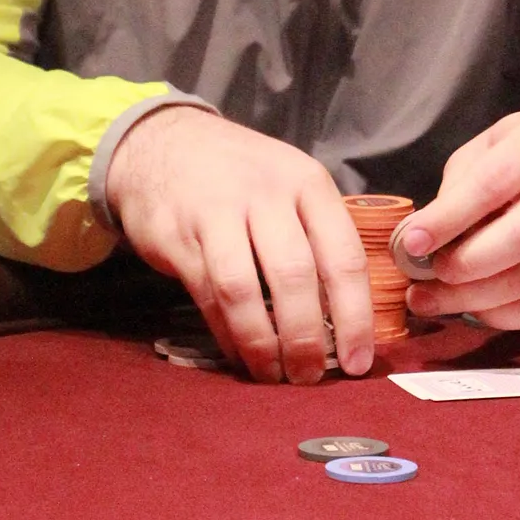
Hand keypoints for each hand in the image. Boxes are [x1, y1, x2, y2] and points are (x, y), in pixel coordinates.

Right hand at [105, 107, 374, 382]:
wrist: (162, 142)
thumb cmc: (241, 176)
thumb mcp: (289, 184)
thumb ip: (318, 237)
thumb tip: (348, 319)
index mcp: (308, 184)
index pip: (344, 256)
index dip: (355, 317)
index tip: (358, 361)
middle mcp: (266, 194)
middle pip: (295, 276)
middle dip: (306, 338)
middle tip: (310, 377)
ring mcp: (217, 212)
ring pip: (245, 290)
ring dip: (262, 342)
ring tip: (273, 375)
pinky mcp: (176, 235)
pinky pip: (207, 294)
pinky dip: (226, 333)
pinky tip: (240, 353)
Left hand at [396, 110, 519, 330]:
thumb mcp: (493, 146)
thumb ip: (458, 186)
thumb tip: (420, 238)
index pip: (493, 184)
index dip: (449, 218)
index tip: (411, 242)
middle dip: (464, 264)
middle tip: (424, 276)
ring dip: (471, 299)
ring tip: (430, 300)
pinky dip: (501, 316)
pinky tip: (472, 309)